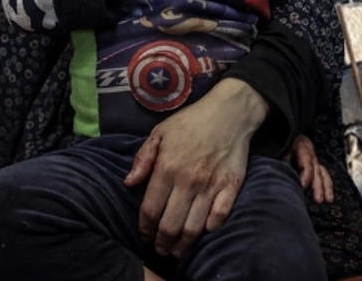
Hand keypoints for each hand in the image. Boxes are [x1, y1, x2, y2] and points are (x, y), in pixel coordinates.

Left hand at [124, 79, 265, 257]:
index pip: (150, 211)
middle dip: (162, 242)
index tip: (144, 236)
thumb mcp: (160, 132)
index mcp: (167, 168)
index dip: (144, 229)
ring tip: (177, 250)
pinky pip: (220, 216)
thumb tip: (129, 183)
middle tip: (160, 249)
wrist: (230, 111)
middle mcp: (188, 181)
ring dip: (183, 243)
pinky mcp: (232, 186)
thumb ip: (143, 158)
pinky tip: (203, 231)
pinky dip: (210, 228)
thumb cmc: (192, 121)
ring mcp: (212, 185)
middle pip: (170, 225)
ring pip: (193, 227)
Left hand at [288, 134, 333, 203]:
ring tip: (328, 200)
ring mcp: (315, 160)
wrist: (289, 133)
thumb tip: (282, 167)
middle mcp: (312, 154)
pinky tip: (329, 197)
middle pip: (317, 171)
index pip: (307, 163)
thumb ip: (282, 156)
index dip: (306, 175)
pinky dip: (327, 186)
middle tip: (318, 200)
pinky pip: (324, 175)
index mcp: (303, 147)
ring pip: (323, 174)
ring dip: (326, 188)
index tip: (302, 187)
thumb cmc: (284, 141)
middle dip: (318, 187)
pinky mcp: (315, 166)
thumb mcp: (282, 146)